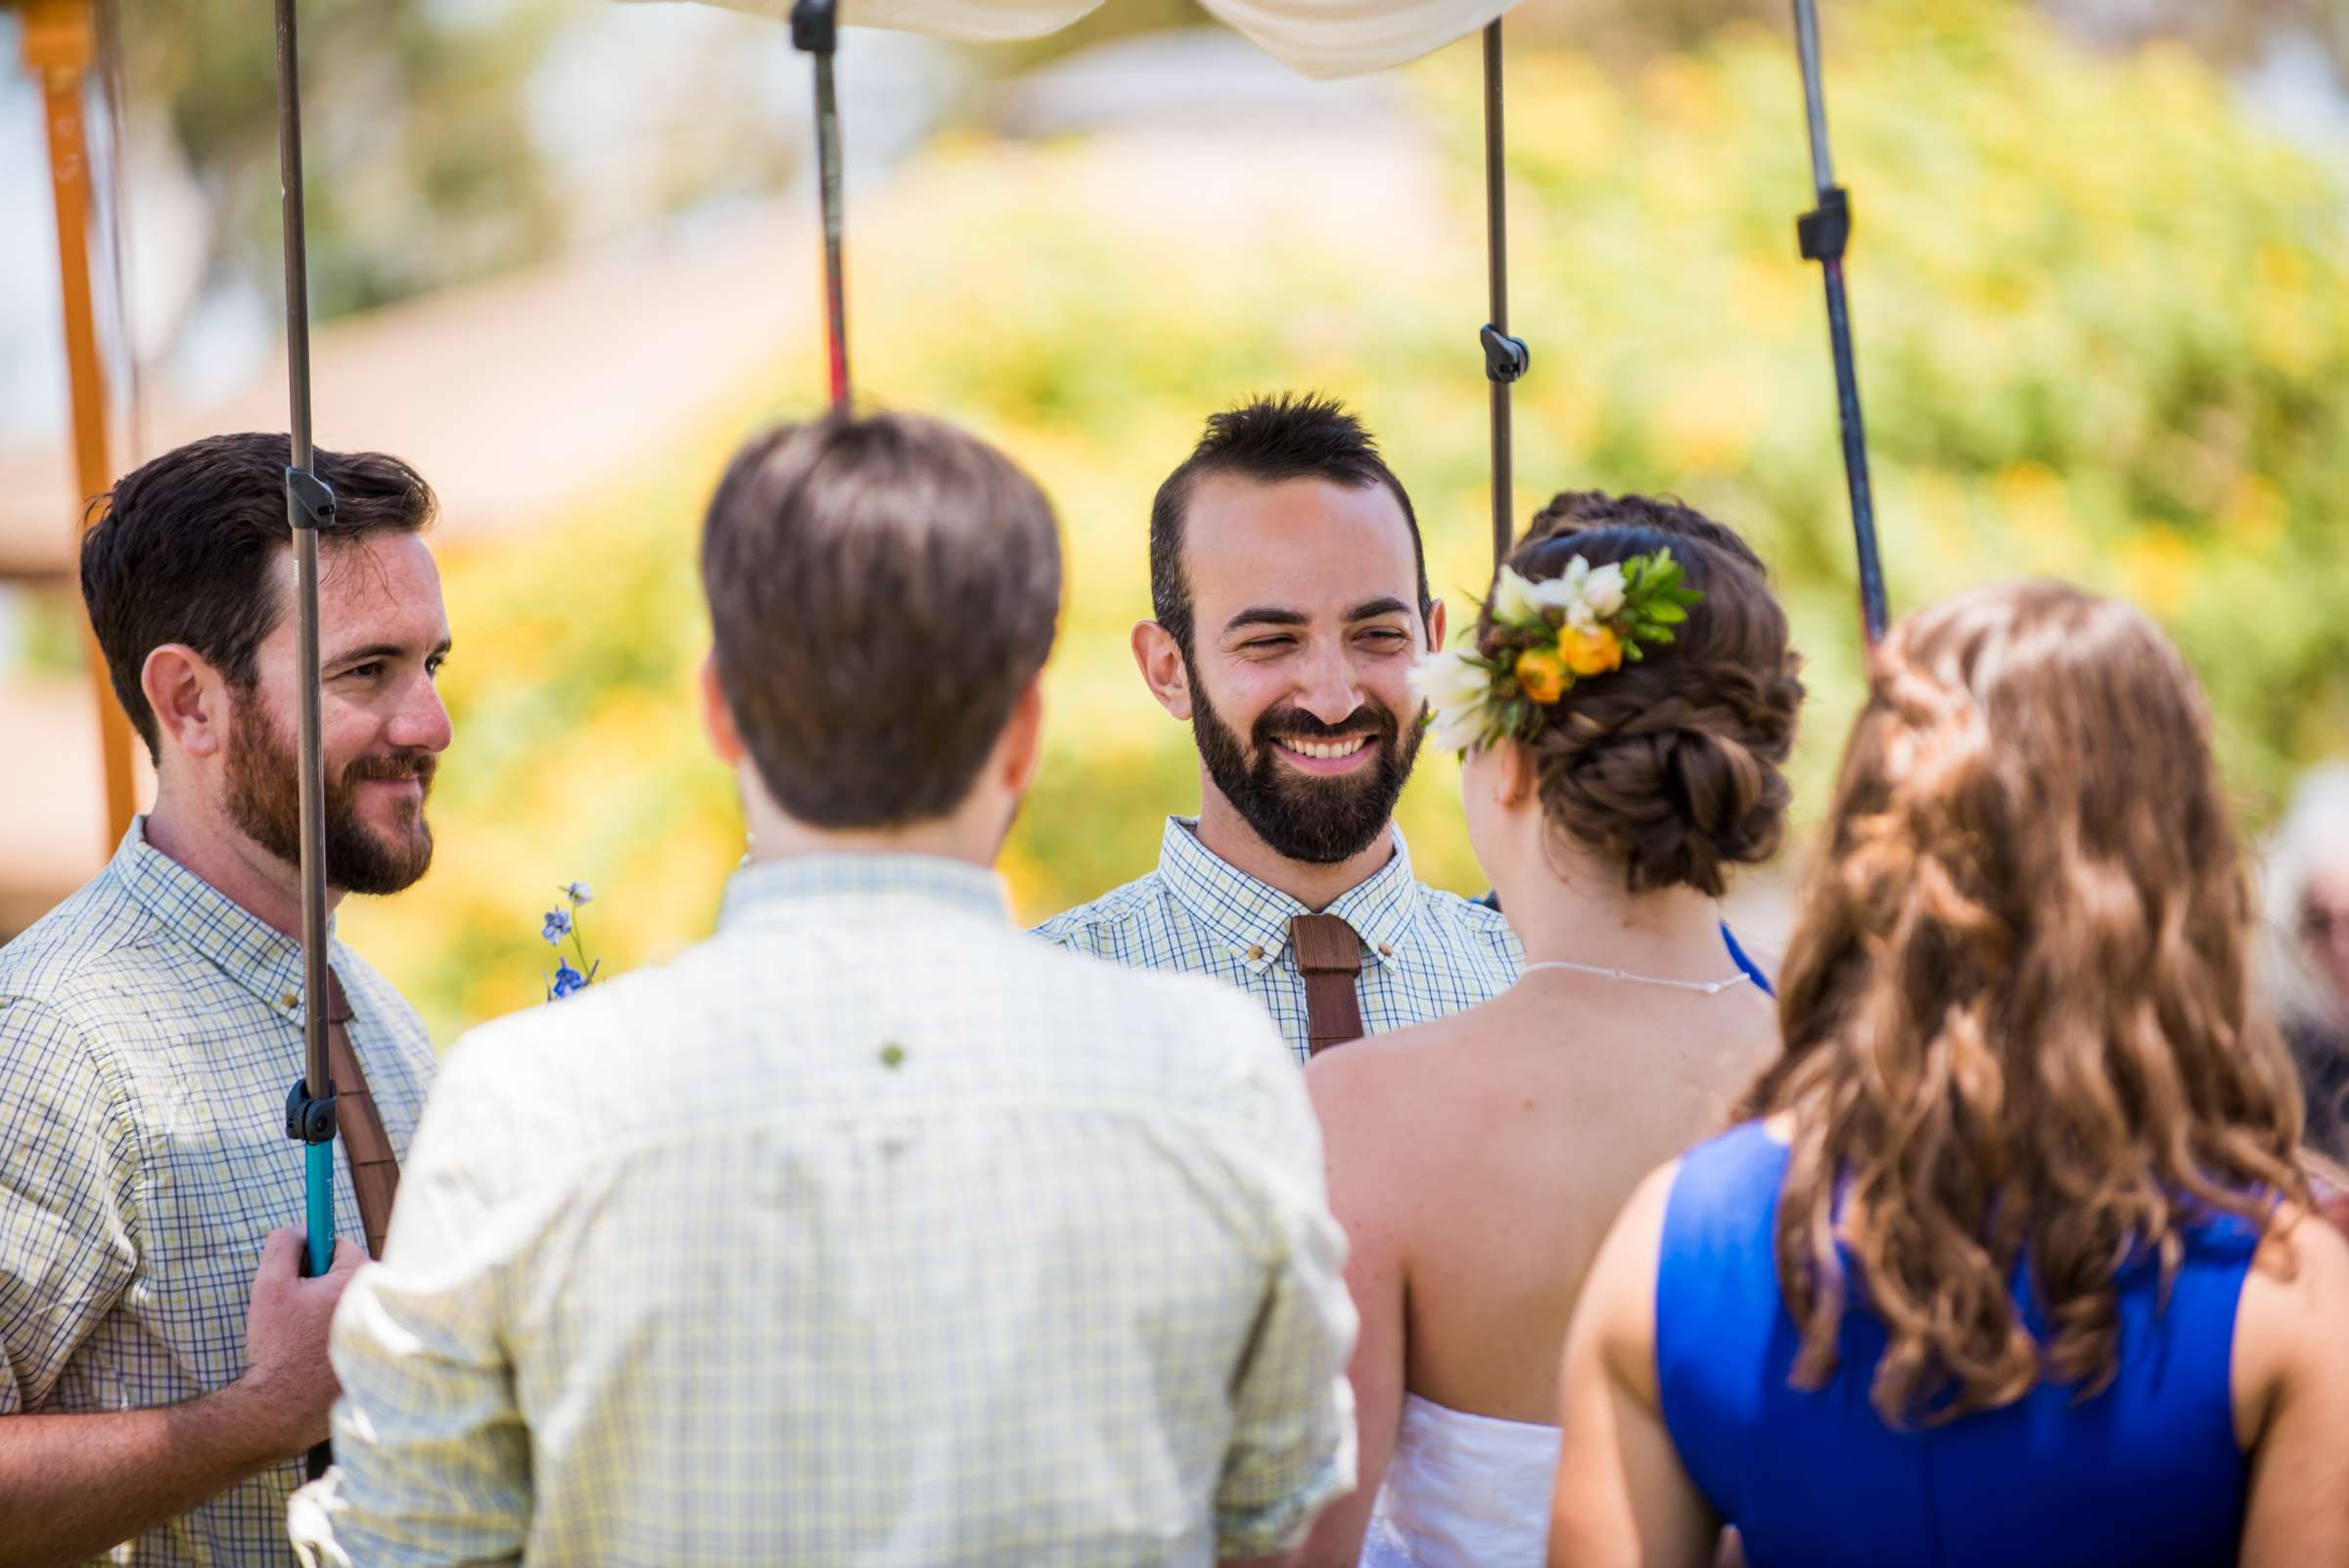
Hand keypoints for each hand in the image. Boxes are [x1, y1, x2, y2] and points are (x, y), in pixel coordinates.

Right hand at [233, 1228, 363, 1457]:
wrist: (284, 1407)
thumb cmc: (279, 1346)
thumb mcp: (270, 1287)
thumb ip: (282, 1247)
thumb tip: (297, 1229)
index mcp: (361, 1280)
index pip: (341, 1247)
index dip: (313, 1256)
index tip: (298, 1269)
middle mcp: (382, 1303)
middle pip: (348, 1277)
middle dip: (321, 1286)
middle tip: (296, 1310)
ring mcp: (382, 1332)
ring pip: (349, 1305)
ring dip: (327, 1312)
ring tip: (304, 1337)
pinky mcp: (378, 1357)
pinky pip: (355, 1331)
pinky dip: (336, 1336)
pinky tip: (316, 1356)